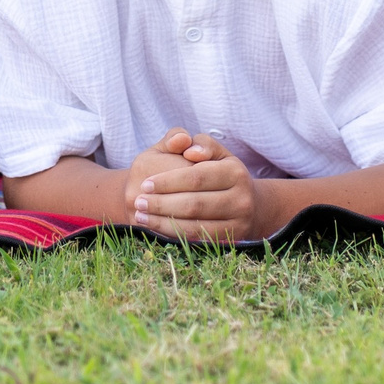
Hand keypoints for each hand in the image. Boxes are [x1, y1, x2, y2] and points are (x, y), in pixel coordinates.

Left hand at [127, 129, 258, 243]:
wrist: (246, 204)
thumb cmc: (219, 171)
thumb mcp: (212, 151)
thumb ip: (197, 142)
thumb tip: (186, 146)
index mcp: (235, 172)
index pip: (196, 177)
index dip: (168, 182)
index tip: (145, 184)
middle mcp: (242, 199)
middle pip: (194, 204)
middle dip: (162, 204)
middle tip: (138, 201)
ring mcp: (238, 223)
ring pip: (194, 226)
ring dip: (163, 222)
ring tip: (141, 215)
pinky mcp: (232, 242)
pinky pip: (197, 240)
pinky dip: (173, 235)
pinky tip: (155, 228)